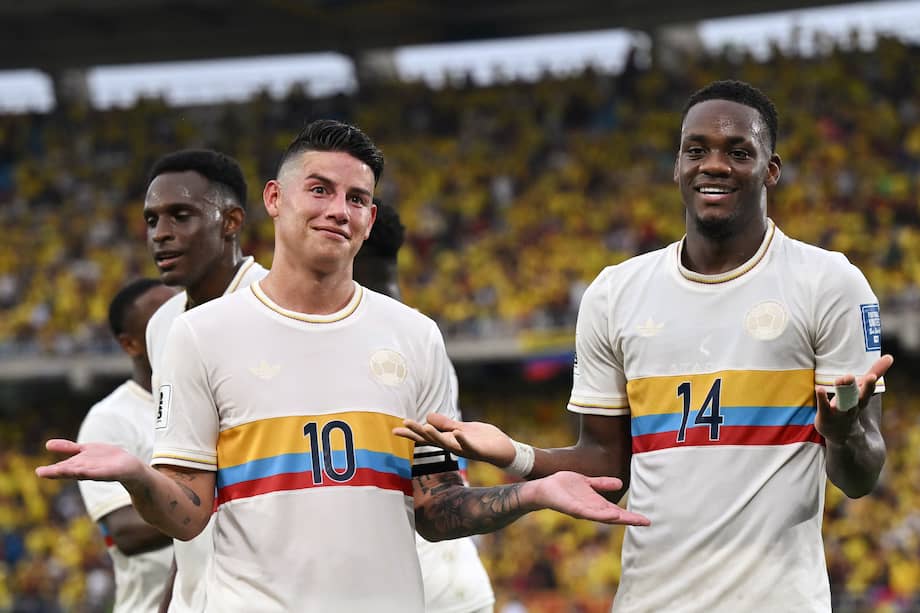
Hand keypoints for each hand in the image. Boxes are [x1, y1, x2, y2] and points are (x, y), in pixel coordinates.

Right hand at [35, 439, 145, 482]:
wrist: (130, 467)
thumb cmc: (105, 459)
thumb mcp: (86, 450)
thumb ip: (68, 448)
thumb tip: (47, 444)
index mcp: (79, 465)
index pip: (63, 468)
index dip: (52, 470)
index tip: (38, 472)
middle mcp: (87, 470)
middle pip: (70, 471)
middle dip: (57, 472)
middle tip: (41, 473)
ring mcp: (99, 472)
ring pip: (83, 473)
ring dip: (72, 472)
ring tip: (59, 471)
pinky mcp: (111, 472)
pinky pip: (101, 472)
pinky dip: (92, 472)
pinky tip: (84, 471)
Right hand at [394, 413, 515, 467]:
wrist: (506, 450)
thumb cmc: (484, 439)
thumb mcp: (462, 428)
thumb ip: (446, 424)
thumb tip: (427, 417)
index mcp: (449, 439)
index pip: (427, 436)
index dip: (412, 433)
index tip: (395, 429)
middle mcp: (454, 446)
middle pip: (433, 439)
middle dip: (418, 432)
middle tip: (403, 425)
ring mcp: (466, 449)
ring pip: (448, 443)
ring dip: (436, 436)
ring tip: (424, 427)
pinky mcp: (479, 450)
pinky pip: (470, 445)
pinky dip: (463, 440)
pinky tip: (457, 433)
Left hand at [528, 471, 649, 525]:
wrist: (545, 488)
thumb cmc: (564, 487)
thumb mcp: (587, 483)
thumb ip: (602, 484)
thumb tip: (620, 484)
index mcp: (596, 504)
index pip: (618, 511)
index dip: (632, 516)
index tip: (647, 520)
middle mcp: (592, 509)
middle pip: (614, 516)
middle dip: (629, 520)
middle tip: (646, 522)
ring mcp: (583, 510)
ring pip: (603, 516)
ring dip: (616, 518)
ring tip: (631, 519)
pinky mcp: (573, 508)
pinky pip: (588, 512)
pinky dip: (599, 515)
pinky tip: (610, 515)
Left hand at [815, 354, 892, 444]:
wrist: (842, 434)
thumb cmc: (853, 404)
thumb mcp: (864, 389)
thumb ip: (875, 373)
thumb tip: (890, 356)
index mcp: (863, 397)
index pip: (870, 387)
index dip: (873, 380)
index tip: (880, 369)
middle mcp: (854, 405)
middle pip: (861, 395)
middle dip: (865, 386)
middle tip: (869, 376)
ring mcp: (840, 411)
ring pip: (844, 402)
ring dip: (844, 391)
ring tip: (842, 378)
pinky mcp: (826, 415)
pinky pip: (824, 407)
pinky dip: (822, 398)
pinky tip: (818, 388)